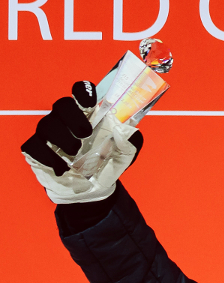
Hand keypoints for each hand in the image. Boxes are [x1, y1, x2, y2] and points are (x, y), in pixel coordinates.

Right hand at [21, 80, 142, 203]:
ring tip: (76, 152)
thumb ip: (129, 141)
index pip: (80, 93)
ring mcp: (49, 135)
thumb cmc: (107, 165)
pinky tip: (62, 166)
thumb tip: (124, 131)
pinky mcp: (37, 151)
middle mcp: (65, 121)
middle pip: (61, 105)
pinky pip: (34, 146)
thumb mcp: (125, 155)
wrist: (94, 191)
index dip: (82, 91)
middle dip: (73, 117)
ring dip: (63, 138)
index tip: (90, 101)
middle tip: (86, 133)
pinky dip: (48, 155)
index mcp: (88, 116)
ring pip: (46, 125)